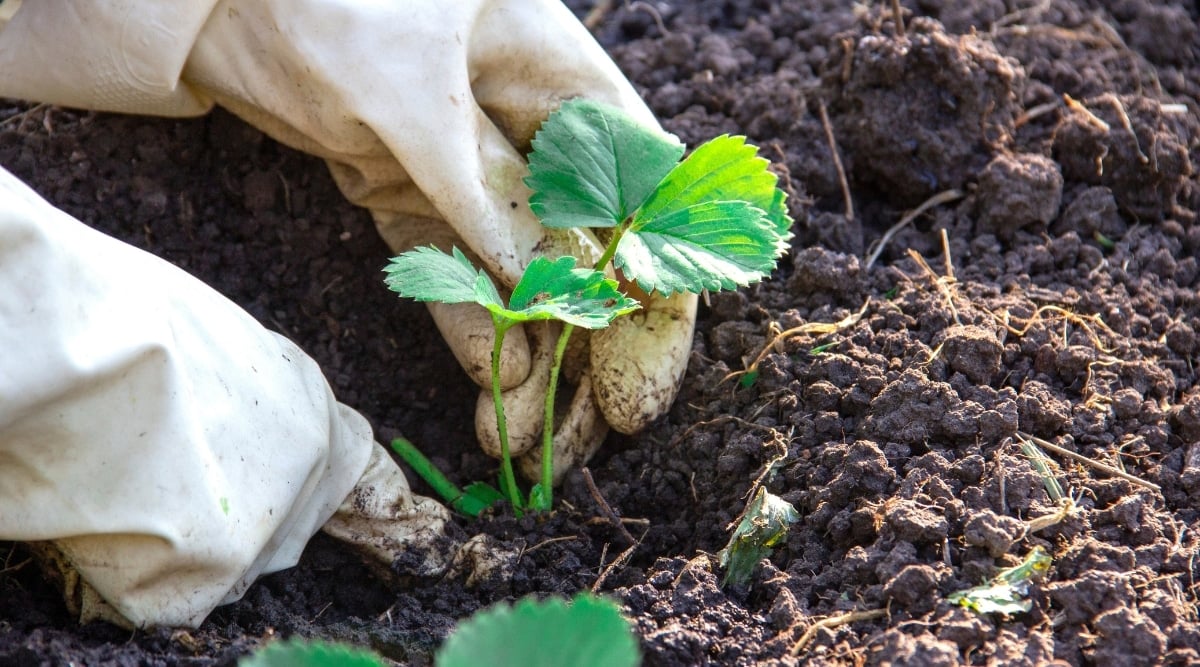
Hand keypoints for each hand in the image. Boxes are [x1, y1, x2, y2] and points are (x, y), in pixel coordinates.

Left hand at [174, 0, 697, 479]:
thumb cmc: (331, 3)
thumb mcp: (414, 99)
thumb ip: (488, 195)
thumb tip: (556, 290)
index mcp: (569, 91)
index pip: (646, 213)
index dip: (652, 310)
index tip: (629, 396)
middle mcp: (540, 141)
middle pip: (595, 265)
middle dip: (587, 360)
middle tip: (569, 445)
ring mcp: (478, 180)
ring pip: (528, 287)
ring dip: (529, 365)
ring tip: (512, 441)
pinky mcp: (419, 206)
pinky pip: (460, 282)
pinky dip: (473, 337)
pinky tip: (486, 396)